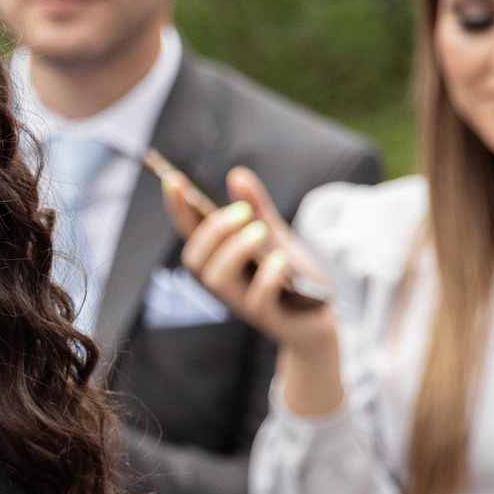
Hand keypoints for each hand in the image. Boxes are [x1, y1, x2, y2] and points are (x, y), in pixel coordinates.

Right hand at [168, 166, 343, 414]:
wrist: (321, 318)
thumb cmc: (292, 278)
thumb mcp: (276, 237)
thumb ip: (258, 209)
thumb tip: (236, 175)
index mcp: (222, 261)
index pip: (190, 234)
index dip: (177, 209)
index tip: (173, 180)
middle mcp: (225, 283)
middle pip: (195, 259)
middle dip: (212, 230)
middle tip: (242, 211)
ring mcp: (242, 301)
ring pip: (217, 279)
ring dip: (234, 250)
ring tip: (259, 231)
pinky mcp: (268, 317)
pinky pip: (258, 300)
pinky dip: (267, 277)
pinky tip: (280, 259)